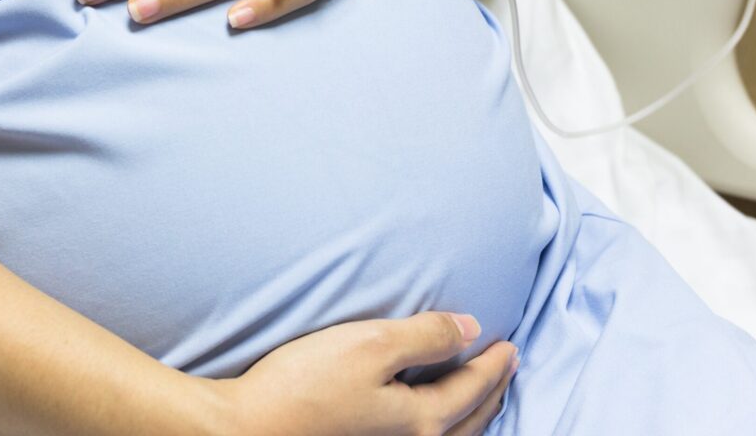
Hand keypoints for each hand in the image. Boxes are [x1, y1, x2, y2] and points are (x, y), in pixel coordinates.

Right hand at [213, 312, 517, 435]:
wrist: (245, 428)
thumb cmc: (304, 385)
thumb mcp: (370, 345)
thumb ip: (425, 335)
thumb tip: (470, 328)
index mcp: (420, 420)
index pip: (471, 388)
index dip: (493, 364)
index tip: (510, 345)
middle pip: (468, 420)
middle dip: (492, 393)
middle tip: (507, 369)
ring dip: (472, 415)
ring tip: (481, 396)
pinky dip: (444, 429)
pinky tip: (428, 418)